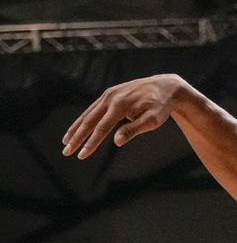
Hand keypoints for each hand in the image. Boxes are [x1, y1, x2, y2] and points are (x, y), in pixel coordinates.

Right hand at [62, 74, 185, 159]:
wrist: (166, 86)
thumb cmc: (161, 106)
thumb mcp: (153, 120)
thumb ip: (134, 130)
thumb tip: (116, 141)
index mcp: (121, 105)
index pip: (102, 127)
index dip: (91, 143)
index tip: (82, 155)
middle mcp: (112, 97)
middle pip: (90, 120)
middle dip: (77, 137)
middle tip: (66, 152)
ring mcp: (110, 94)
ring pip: (88, 113)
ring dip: (76, 128)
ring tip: (65, 142)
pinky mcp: (111, 93)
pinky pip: (93, 108)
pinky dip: (83, 119)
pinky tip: (77, 128)